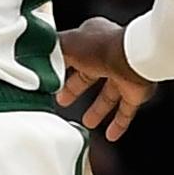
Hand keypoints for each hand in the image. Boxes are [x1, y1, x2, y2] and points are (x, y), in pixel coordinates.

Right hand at [56, 19, 154, 140]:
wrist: (133, 58)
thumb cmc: (101, 47)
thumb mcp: (66, 44)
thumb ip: (52, 51)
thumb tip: (38, 54)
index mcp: (92, 39)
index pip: (73, 54)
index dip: (60, 67)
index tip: (50, 79)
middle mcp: (108, 56)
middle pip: (89, 76)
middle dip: (75, 90)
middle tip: (62, 101)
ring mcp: (123, 74)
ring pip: (108, 95)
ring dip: (97, 110)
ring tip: (86, 122)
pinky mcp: (136, 91)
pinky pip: (126, 110)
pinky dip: (119, 124)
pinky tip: (111, 135)